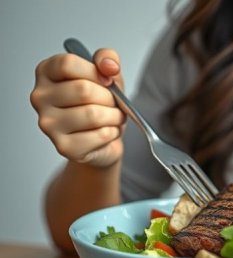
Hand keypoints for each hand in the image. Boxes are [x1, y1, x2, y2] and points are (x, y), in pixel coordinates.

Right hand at [30, 48, 125, 167]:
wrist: (104, 137)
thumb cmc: (101, 102)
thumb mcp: (107, 73)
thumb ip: (108, 59)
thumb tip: (109, 66)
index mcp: (47, 73)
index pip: (68, 64)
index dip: (96, 72)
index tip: (106, 80)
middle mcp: (40, 97)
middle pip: (83, 90)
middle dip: (109, 98)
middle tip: (112, 103)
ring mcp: (48, 124)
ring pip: (93, 114)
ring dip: (114, 116)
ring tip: (113, 117)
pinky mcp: (63, 146)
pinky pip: (100, 135)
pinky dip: (113, 133)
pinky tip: (107, 132)